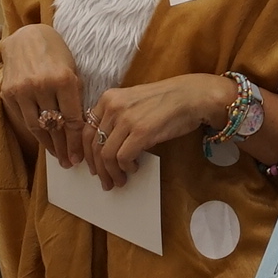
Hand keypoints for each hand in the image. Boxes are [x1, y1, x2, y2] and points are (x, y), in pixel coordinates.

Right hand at [0, 23, 86, 165]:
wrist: (26, 36)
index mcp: (64, 80)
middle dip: (63, 148)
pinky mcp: (9, 92)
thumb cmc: (56, 54)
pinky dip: (34, 131)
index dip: (76, 141)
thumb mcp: (72, 71)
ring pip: (37, 127)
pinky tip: (43, 140)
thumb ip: (75, 97)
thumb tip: (81, 128)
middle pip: (55, 127)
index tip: (79, 156)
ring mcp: (23, 90)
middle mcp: (42, 85)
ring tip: (57, 156)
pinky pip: (23, 118)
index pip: (72, 120)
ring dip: (48, 145)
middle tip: (68, 162)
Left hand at [83, 75, 230, 187]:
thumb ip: (116, 117)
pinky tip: (134, 168)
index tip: (90, 167)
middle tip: (105, 181)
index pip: (86, 131)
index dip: (86, 153)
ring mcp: (127, 119)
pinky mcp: (141, 132)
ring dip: (112, 173)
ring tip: (120, 181)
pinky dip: (126, 168)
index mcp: (108, 98)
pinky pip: (123, 158)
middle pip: (94, 145)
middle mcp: (113, 106)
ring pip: (107, 155)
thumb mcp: (133, 101)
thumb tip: (106, 145)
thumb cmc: (166, 100)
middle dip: (98, 168)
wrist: (191, 96)